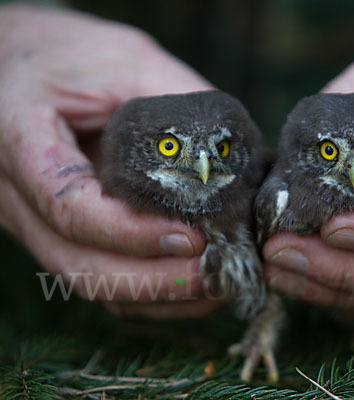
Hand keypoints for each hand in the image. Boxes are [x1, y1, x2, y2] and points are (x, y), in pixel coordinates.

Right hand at [0, 4, 224, 317]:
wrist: (14, 64)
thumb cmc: (64, 55)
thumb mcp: (122, 60)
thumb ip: (174, 97)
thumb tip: (234, 148)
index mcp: (21, 142)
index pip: (69, 208)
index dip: (131, 234)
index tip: (192, 238)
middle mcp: (17, 194)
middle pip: (77, 263)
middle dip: (153, 281)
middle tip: (216, 277)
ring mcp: (34, 219)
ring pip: (86, 280)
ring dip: (154, 296)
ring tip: (215, 288)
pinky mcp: (58, 230)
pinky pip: (95, 274)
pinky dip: (144, 291)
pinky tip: (191, 285)